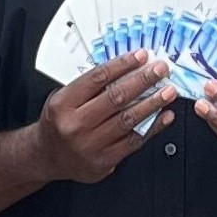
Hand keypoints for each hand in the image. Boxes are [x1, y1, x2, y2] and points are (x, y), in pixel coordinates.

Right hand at [37, 52, 169, 184]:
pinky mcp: (104, 161)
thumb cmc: (58, 123)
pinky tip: (164, 116)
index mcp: (64, 104)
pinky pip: (134, 141)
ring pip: (128, 120)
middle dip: (142, 81)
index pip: (97, 78)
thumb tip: (126, 68)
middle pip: (116, 98)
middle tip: (160, 70)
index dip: (122, 65)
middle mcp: (76, 125)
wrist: (47, 157)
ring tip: (168, 92)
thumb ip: (89, 86)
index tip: (141, 56)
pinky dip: (152, 127)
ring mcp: (91, 145)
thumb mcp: (63, 98)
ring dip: (152, 103)